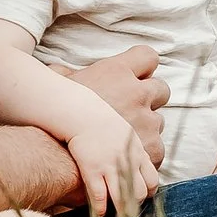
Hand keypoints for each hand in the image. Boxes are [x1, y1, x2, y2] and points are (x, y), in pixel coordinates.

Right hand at [62, 45, 168, 166]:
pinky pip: (157, 150)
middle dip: (148, 100)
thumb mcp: (60, 85)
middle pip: (160, 90)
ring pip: (158, 123)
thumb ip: (65, 74)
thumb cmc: (56, 114)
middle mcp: (136, 93)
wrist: (56, 148)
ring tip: (121, 140)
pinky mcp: (147, 149)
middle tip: (128, 111)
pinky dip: (145, 157)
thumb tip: (58, 71)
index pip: (147, 57)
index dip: (143, 68)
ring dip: (145, 130)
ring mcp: (145, 122)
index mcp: (116, 72)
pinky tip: (126, 159)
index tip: (134, 78)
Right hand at [69, 117, 160, 216]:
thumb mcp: (126, 131)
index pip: (152, 180)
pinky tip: (99, 213)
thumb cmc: (99, 121)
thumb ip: (134, 148)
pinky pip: (99, 196)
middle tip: (129, 210)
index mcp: (137, 152)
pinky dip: (100, 208)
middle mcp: (126, 162)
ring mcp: (109, 167)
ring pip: (123, 197)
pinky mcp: (91, 169)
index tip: (141, 197)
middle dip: (135, 204)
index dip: (148, 192)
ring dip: (122, 211)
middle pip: (140, 192)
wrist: (81, 113)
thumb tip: (138, 159)